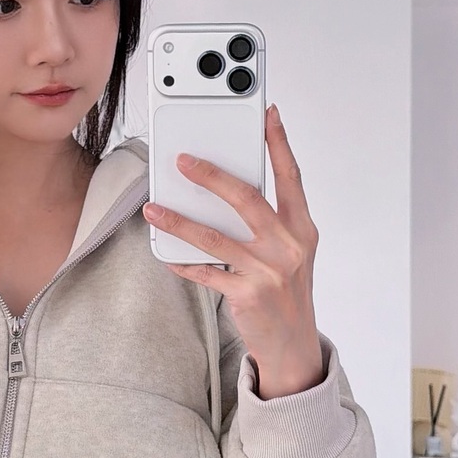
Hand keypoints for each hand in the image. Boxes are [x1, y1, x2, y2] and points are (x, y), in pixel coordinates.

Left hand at [143, 105, 325, 398]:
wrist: (294, 344)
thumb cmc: (287, 290)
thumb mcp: (291, 251)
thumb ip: (270, 221)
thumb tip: (227, 189)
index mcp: (302, 229)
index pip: (291, 177)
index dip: (279, 144)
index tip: (268, 114)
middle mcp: (289, 246)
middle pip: (247, 200)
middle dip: (213, 176)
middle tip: (183, 161)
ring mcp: (268, 271)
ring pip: (216, 237)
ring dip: (180, 220)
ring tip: (154, 208)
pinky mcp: (247, 294)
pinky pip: (205, 272)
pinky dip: (183, 262)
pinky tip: (166, 253)